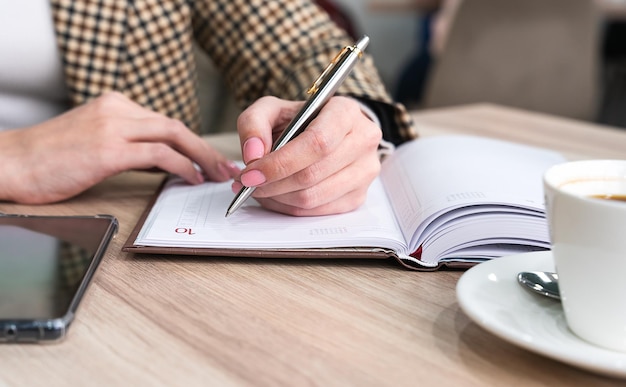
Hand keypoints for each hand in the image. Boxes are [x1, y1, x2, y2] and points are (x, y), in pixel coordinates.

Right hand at [0, 92, 239, 203]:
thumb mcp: (93, 141)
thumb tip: (165, 162)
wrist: (9, 162)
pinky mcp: (108, 149)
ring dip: (201, 157)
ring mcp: (112, 127)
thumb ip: (128, 145)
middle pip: (175, 126)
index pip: (164, 122)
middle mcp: (117, 110)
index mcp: (114, 105)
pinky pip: (159, 155)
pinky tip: (191, 178)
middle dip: (205, 149)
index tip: (209, 159)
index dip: (192, 142)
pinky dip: (181, 166)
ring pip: (173, 135)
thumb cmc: (48, 159)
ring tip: (216, 175)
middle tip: (225, 167)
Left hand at [234, 96, 381, 215]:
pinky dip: (289, 207)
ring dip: (278, 198)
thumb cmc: (301, 121)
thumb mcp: (273, 110)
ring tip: (260, 188)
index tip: (252, 172)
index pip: (316, 143)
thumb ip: (254, 123)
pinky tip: (277, 195)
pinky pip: (318, 211)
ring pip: (313, 197)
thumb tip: (253, 154)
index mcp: (346, 112)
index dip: (280, 162)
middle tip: (248, 182)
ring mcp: (365, 171)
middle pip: (313, 174)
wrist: (328, 132)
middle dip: (273, 183)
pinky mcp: (358, 196)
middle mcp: (363, 141)